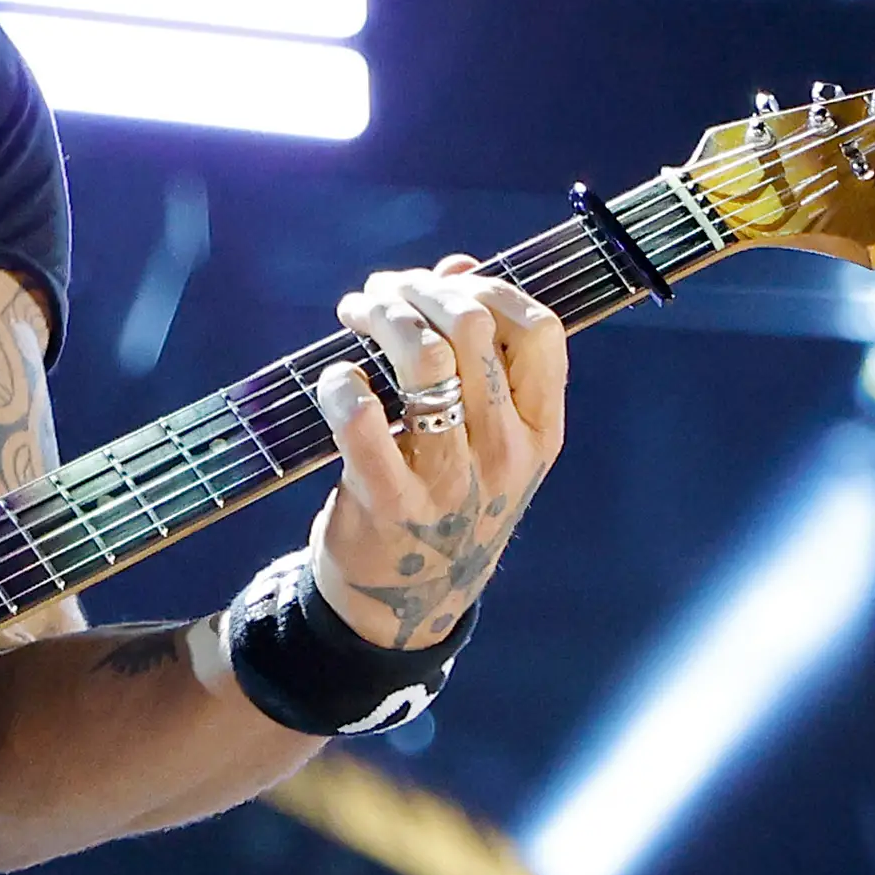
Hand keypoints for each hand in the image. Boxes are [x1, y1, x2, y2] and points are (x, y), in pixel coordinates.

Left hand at [309, 254, 565, 651]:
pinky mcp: (390, 501)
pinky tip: (335, 378)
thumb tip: (460, 266)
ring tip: (354, 314)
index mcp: (540, 430)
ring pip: (423, 357)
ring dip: (380, 317)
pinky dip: (341, 383)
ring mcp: (451, 479)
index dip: (487, 287)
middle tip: (380, 294)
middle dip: (417, 290)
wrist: (405, 609)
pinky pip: (362, 420)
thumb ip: (481, 351)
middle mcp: (505, 452)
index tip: (442, 285)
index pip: (540, 329)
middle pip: (471, 326)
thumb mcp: (485, 437)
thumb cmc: (446, 501)